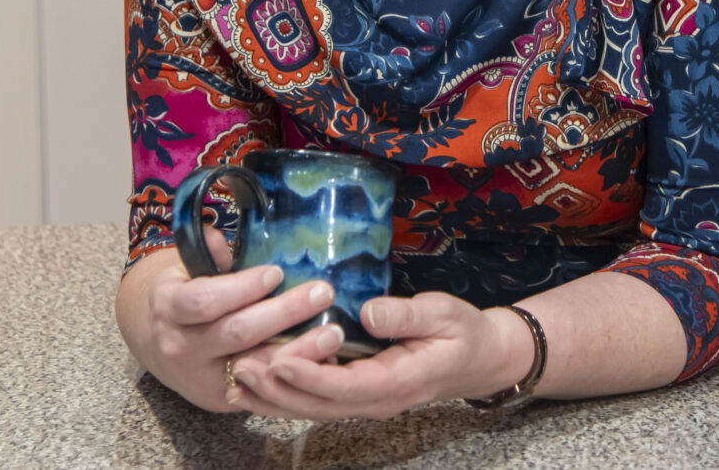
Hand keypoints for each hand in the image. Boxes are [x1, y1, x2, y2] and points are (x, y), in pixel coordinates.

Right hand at [128, 230, 346, 411]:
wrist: (158, 346)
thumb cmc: (184, 297)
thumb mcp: (186, 271)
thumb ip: (208, 256)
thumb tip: (219, 237)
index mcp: (169, 307)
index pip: (205, 300)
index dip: (242, 287)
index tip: (277, 272)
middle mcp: (181, 346)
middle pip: (236, 333)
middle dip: (283, 313)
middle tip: (322, 293)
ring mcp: (202, 378)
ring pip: (254, 367)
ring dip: (298, 351)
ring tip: (333, 334)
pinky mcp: (223, 400)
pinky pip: (263, 389)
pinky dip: (293, 375)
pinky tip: (324, 362)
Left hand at [228, 293, 533, 420]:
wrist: (480, 359)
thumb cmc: (463, 332)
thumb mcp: (443, 314)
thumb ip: (406, 316)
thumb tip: (368, 311)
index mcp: (397, 382)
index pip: (344, 386)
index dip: (308, 376)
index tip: (276, 360)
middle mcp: (377, 400)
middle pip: (319, 405)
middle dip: (278, 389)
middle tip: (242, 366)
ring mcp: (366, 401)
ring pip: (313, 407)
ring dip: (275, 396)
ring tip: (238, 376)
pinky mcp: (358, 392)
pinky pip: (318, 399)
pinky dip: (286, 393)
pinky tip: (260, 381)